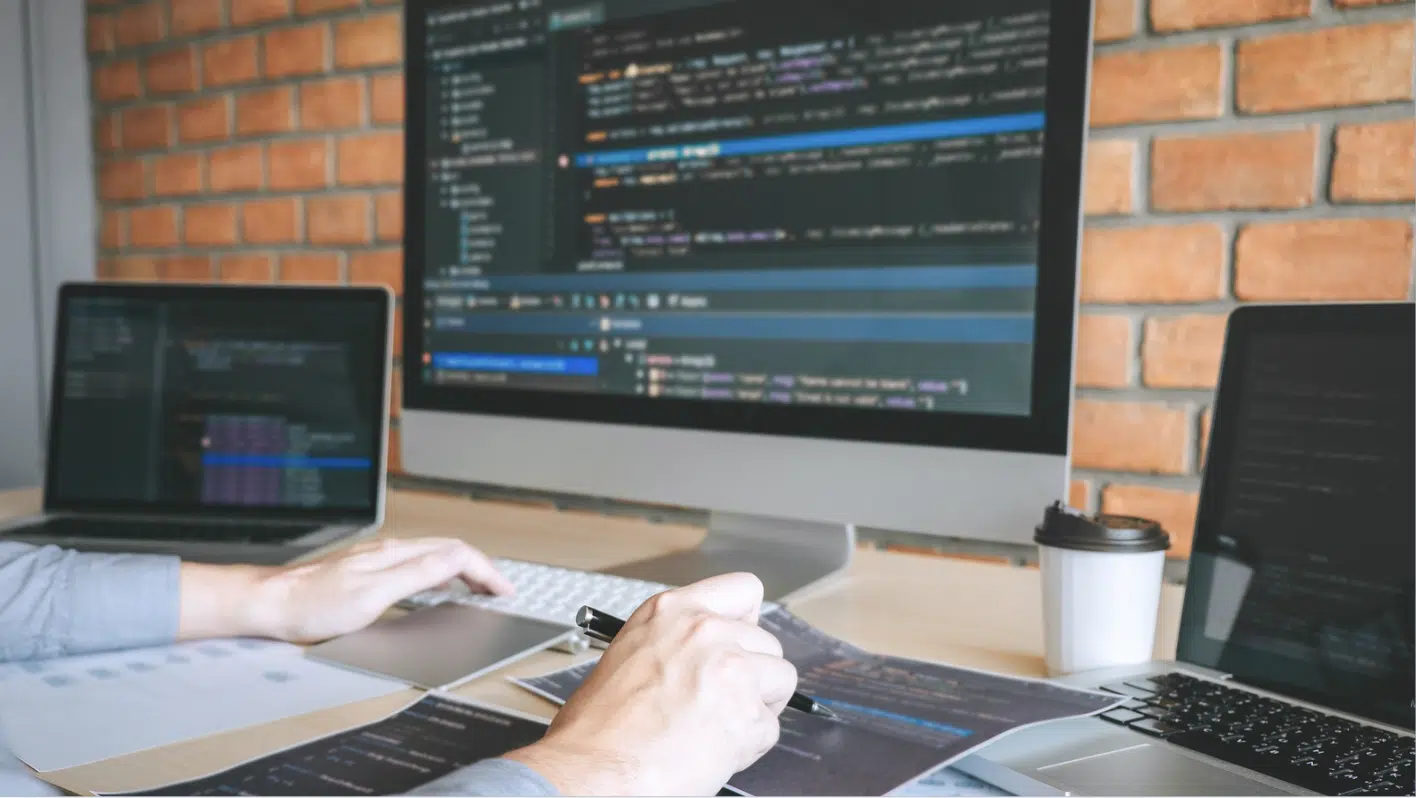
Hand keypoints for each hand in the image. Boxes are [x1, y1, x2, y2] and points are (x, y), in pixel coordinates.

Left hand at [178, 538, 514, 643]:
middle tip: (501, 590)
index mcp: (397, 554)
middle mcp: (391, 551)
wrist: (274, 603)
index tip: (503, 590)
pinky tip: (438, 588)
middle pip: (450, 551)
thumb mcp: (373, 594)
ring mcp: (380, 559)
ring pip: (436, 557)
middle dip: (482, 568)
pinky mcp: (369, 571)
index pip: (457, 553)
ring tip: (480, 587)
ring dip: (464, 571)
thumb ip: (418, 574)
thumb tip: (456, 560)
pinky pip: (419, 566)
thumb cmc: (315, 604)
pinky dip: (442, 576)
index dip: (486, 571)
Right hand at [506, 573, 797, 795]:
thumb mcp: (630, 653)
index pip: (744, 590)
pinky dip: (749, 745)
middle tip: (722, 700)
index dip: (747, 621)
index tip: (742, 640)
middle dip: (753, 672)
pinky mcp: (748, 715)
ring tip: (719, 725)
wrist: (595, 772)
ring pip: (781, 679)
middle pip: (767, 641)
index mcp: (672, 612)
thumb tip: (706, 650)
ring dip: (758, 705)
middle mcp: (705, 631)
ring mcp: (731, 670)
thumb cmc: (598, 729)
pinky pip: (769, 728)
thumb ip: (676, 641)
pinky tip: (714, 750)